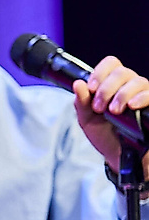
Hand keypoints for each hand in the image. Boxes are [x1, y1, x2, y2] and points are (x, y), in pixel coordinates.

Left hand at [72, 56, 148, 175]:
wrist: (118, 156)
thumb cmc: (104, 135)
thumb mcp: (87, 119)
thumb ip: (81, 102)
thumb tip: (78, 84)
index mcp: (111, 85)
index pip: (111, 64)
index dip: (100, 72)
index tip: (91, 88)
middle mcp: (128, 86)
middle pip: (122, 71)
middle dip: (106, 88)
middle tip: (99, 107)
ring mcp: (142, 95)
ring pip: (137, 81)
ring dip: (121, 94)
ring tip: (113, 111)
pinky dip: (142, 97)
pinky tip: (132, 105)